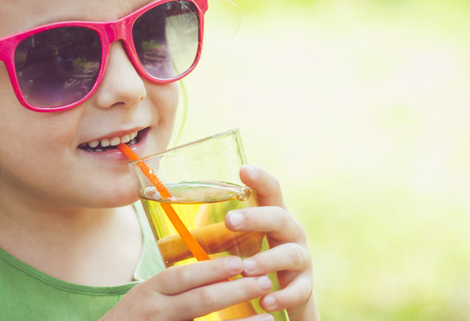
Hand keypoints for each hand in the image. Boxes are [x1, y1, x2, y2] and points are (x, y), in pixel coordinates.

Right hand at [101, 256, 275, 320]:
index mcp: (149, 292)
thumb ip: (173, 287)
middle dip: (234, 291)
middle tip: (263, 282)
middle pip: (199, 301)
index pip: (182, 277)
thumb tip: (216, 271)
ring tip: (268, 317)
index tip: (239, 262)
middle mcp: (155, 312)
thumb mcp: (146, 297)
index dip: (211, 269)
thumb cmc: (133, 319)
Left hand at [225, 165, 319, 320]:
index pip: (271, 192)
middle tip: (230, 221)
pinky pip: (297, 290)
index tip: (244, 169)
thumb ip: (218, 236)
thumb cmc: (255, 263)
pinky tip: (266, 300)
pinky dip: (282, 296)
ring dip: (268, 260)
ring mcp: (300, 259)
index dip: (260, 179)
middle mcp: (290, 234)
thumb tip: (166, 237)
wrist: (286, 298)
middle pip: (280, 217)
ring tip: (247, 268)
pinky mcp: (304, 286)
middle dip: (256, 218)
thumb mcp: (241, 245)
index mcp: (272, 218)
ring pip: (291, 254)